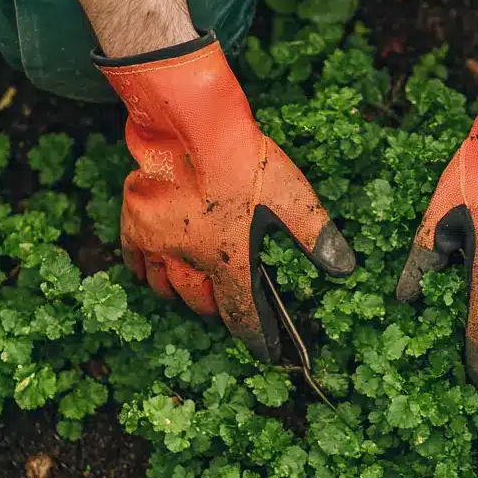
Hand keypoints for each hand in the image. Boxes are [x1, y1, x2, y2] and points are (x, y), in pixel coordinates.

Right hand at [97, 33, 354, 359]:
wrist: (189, 124)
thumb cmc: (241, 158)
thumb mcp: (292, 194)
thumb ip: (315, 234)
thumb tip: (343, 266)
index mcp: (229, 260)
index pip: (242, 314)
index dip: (257, 337)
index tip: (266, 352)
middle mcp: (188, 261)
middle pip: (201, 303)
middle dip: (218, 308)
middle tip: (230, 301)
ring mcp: (156, 244)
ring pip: (165, 288)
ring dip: (183, 293)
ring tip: (198, 285)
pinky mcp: (134, 223)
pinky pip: (135, 263)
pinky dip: (148, 272)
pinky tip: (158, 267)